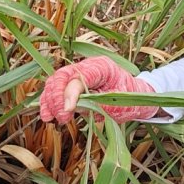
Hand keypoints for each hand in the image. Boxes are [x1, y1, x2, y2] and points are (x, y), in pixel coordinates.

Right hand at [39, 56, 156, 123]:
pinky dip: (50, 101)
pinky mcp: (74, 84)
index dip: (70, 93)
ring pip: (56, 81)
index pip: (80, 76)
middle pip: (63, 76)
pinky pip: (57, 89)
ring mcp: (79, 74)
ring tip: (49, 117)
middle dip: (57, 97)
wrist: (136, 97)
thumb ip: (98, 103)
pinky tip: (47, 114)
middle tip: (62, 117)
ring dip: (50, 100)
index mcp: (102, 67)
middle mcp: (88, 66)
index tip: (67, 111)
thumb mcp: (119, 104)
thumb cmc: (131, 99)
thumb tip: (73, 107)